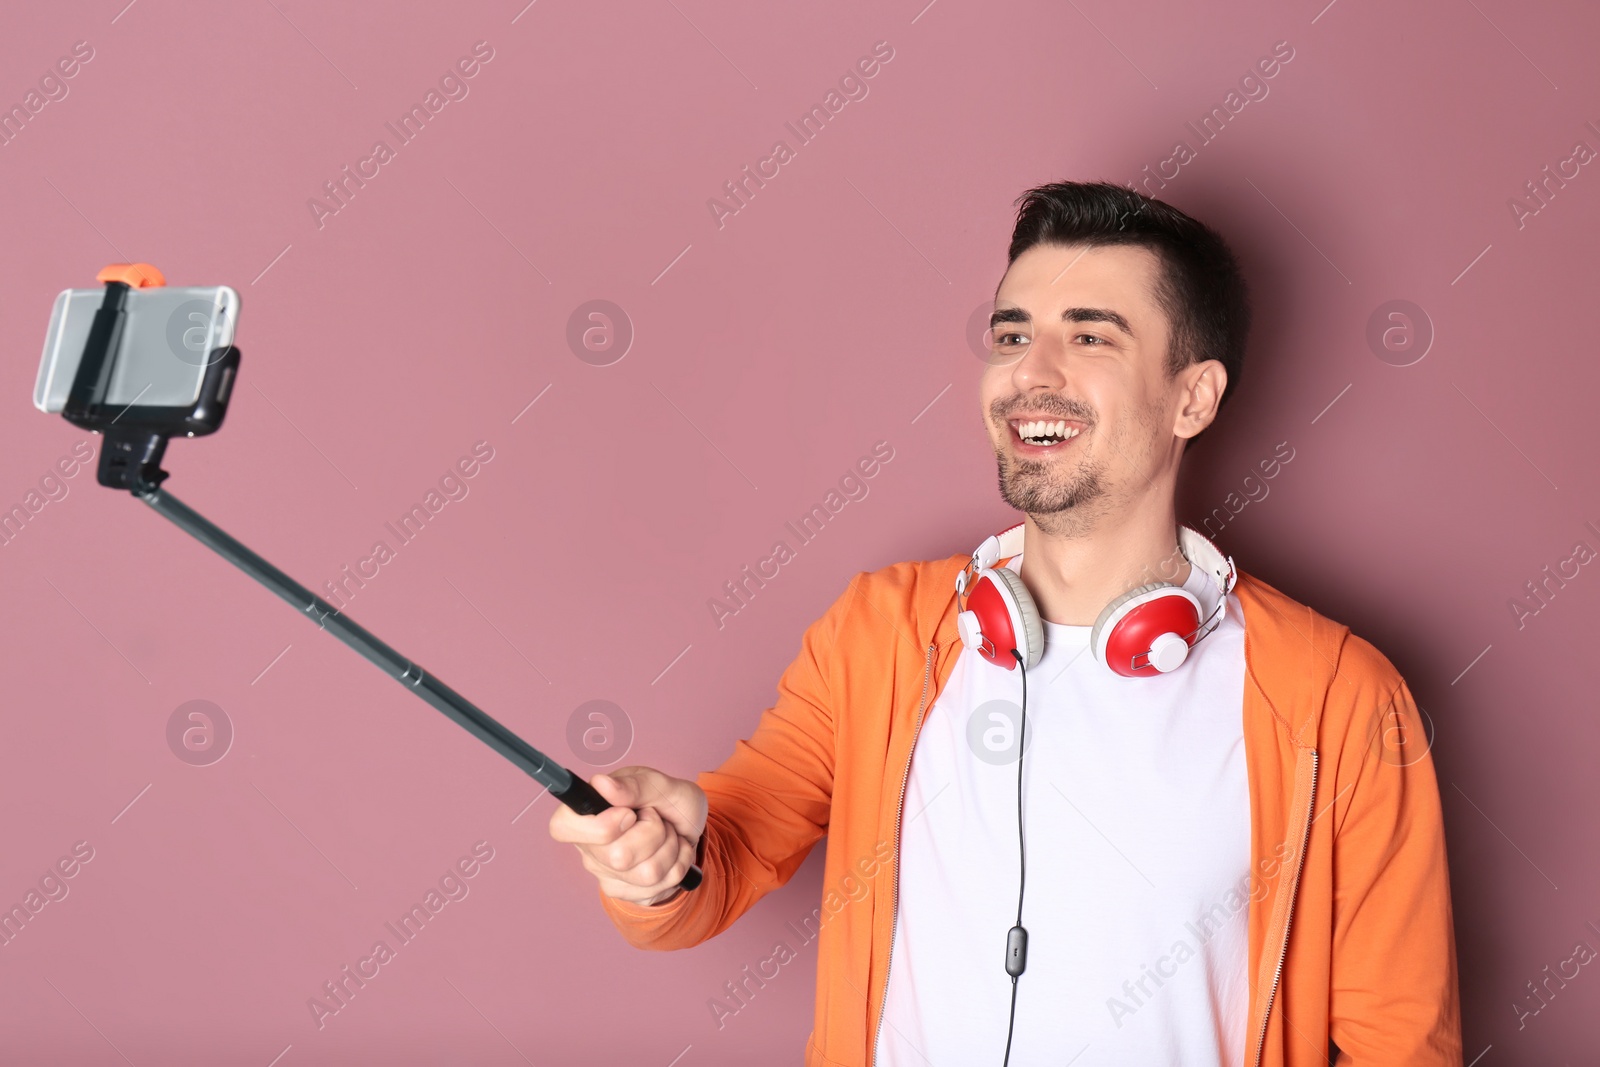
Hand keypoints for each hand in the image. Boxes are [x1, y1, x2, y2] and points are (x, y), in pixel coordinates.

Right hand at [548, 765, 707, 906]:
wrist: (693, 826)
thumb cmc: (670, 801)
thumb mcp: (662, 784)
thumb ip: (633, 785)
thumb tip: (601, 784)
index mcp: (589, 811)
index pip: (563, 827)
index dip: (598, 827)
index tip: (629, 815)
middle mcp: (591, 846)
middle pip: (618, 856)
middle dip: (654, 833)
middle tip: (657, 818)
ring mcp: (607, 873)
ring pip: (646, 874)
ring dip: (670, 848)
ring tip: (669, 833)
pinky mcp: (627, 892)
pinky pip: (660, 887)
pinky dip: (678, 865)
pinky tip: (674, 851)